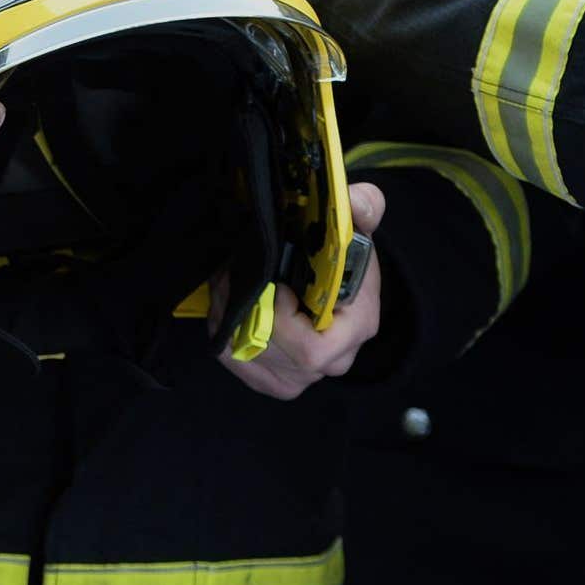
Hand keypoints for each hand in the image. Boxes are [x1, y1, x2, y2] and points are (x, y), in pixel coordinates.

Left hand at [222, 183, 384, 399]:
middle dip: (242, 309)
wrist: (331, 276)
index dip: (280, 322)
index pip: (311, 350)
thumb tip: (357, 204)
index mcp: (356, 329)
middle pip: (271, 354)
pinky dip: (222, 330)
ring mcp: (300, 376)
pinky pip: (234, 362)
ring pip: (247, 356)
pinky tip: (227, 303)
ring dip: (227, 315)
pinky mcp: (272, 379)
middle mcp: (330, 363)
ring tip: (227, 280)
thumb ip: (363, 207)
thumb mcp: (357, 222)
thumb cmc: (343, 254)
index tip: (272, 286)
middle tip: (232, 272)